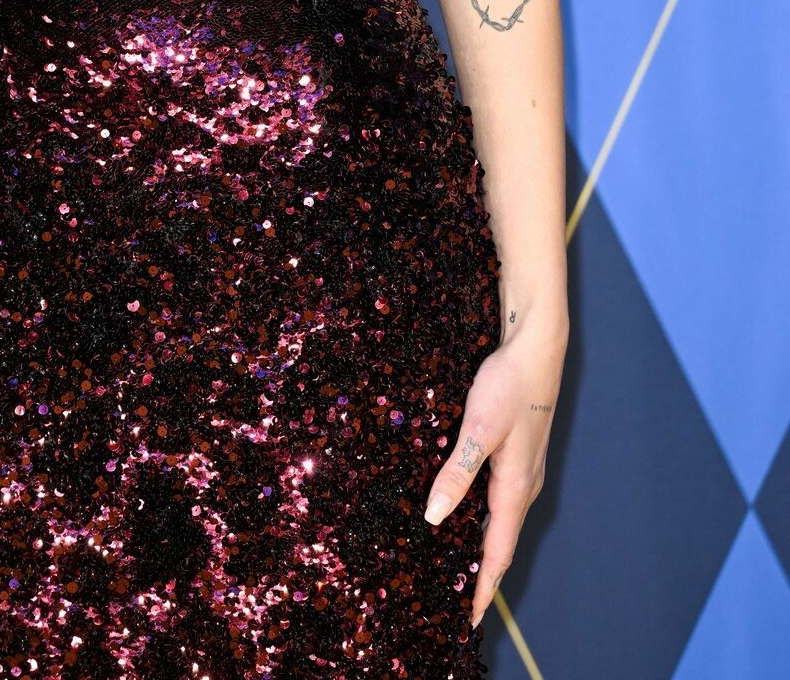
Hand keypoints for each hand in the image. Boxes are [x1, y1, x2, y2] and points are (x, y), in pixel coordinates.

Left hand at [422, 317, 566, 630]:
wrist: (536, 349)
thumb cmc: (508, 385)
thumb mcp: (478, 427)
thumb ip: (457, 473)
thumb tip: (434, 518)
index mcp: (515, 488)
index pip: (497, 553)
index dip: (482, 589)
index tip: (467, 621)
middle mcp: (524, 487)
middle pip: (499, 544)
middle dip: (480, 576)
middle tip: (453, 603)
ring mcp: (523, 472)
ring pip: (499, 522)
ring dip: (481, 548)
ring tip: (455, 569)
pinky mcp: (518, 456)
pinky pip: (499, 501)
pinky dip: (482, 520)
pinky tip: (462, 515)